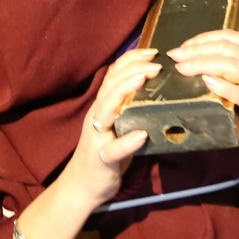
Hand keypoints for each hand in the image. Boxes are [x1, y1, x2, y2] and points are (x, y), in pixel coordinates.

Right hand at [54, 48, 157, 211]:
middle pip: (110, 87)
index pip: (113, 76)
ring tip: (143, 80)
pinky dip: (127, 142)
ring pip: (106, 110)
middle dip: (132, 70)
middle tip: (156, 62)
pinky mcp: (101, 159)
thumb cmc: (106, 152)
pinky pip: (113, 150)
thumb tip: (156, 88)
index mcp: (102, 107)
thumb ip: (129, 107)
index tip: (153, 51)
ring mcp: (97, 137)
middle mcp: (97, 117)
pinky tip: (141, 135)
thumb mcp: (118, 124)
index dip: (131, 60)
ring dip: (124, 92)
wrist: (82, 187)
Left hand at [170, 30, 238, 162]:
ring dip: (203, 64)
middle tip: (176, 57)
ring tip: (182, 68)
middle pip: (226, 49)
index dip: (205, 38)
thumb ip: (229, 67)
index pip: (230, 37)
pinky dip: (222, 86)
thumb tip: (193, 58)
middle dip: (197, 51)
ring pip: (231, 66)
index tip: (184, 46)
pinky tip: (207, 82)